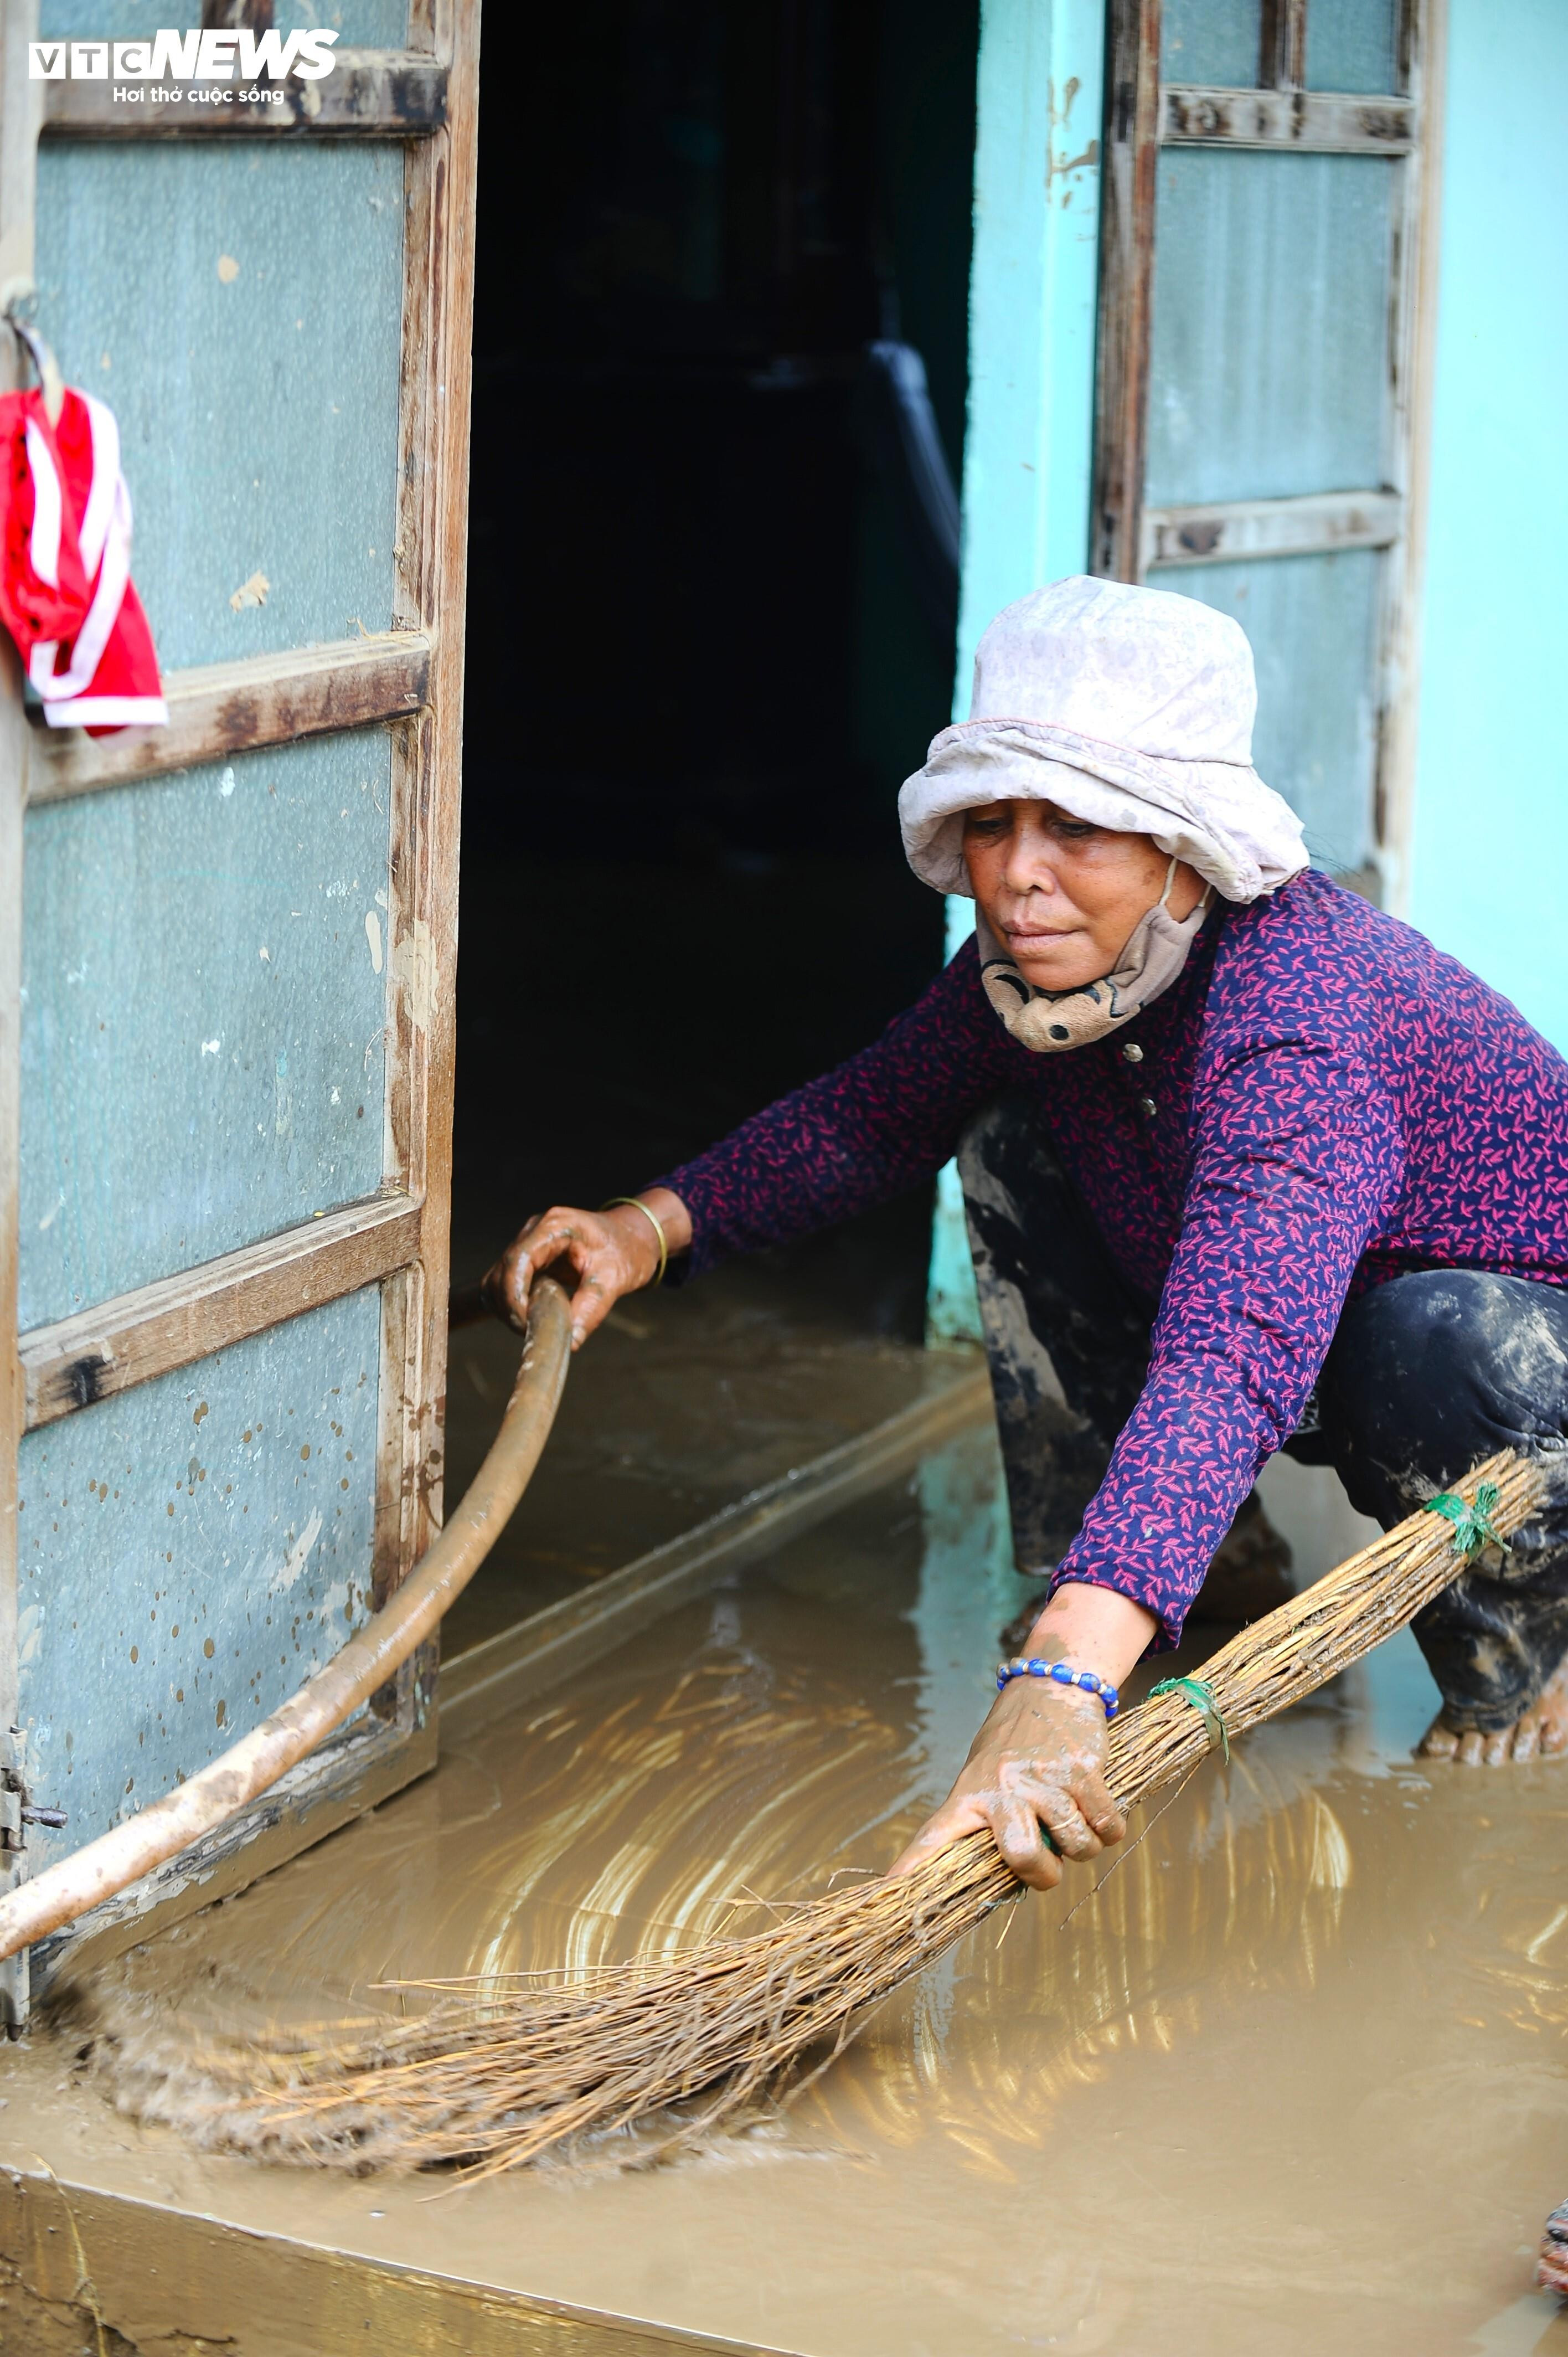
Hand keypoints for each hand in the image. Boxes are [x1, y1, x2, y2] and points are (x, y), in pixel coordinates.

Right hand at [481, 1188, 690, 1349]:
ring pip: (498, 1279)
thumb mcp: (615, 1279)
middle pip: (503, 1271)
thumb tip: (569, 1342)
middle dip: (510, 1306)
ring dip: (508, 1307)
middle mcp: (535, 1231)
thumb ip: (591, 1308)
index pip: (518, 1259)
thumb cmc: (627, 1250)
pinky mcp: (529, 1259)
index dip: (513, 1294)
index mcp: (555, 1225)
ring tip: (532, 1327)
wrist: (633, 1238)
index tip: (523, 1322)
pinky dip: (510, 1305)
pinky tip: (526, 1319)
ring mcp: (529, 1244)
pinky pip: (506, 1284)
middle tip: (530, 1332)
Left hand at [889, 1675, 1124, 1891]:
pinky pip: (1105, 1825)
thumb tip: (1009, 1878)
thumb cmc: (1014, 1743)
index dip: (912, 1868)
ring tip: (1075, 1825)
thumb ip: (992, 1824)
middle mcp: (1004, 1786)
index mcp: (970, 1793)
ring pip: (1076, 1845)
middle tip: (1050, 1867)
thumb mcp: (986, 1776)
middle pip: (1024, 1856)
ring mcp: (1045, 1776)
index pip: (934, 1836)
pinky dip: (1109, 1830)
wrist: (1050, 1685)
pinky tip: (1099, 1815)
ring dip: (1083, 1847)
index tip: (887, 1893)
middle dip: (1045, 1875)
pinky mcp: (1082, 1768)